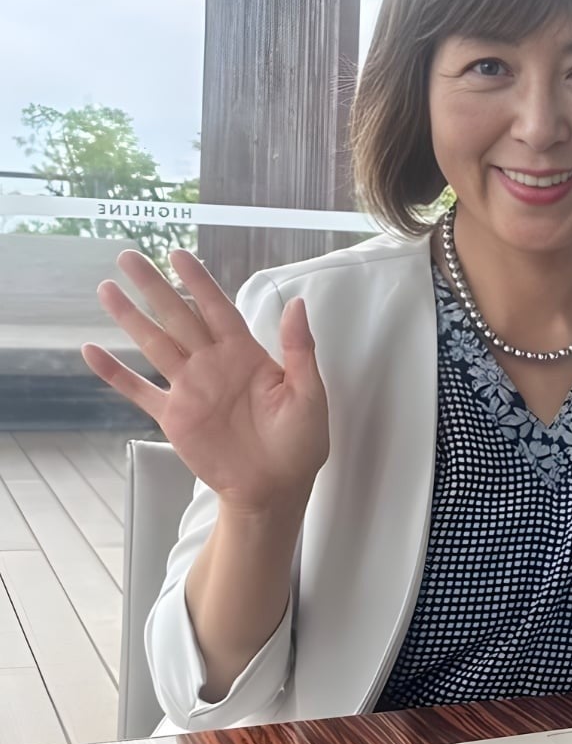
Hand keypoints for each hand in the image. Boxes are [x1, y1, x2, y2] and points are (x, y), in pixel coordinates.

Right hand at [82, 249, 329, 515]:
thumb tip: (297, 304)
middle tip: (129, 256)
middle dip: (154, 286)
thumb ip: (300, 350)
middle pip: (178, 316)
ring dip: (130, 318)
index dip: (198, 281)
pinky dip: (115, 373)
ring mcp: (190, 388)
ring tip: (106, 289)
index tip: (178, 254)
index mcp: (245, 354)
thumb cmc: (299, 443)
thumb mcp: (308, 394)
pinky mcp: (174, 416)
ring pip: (154, 344)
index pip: (217, 308)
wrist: (274, 489)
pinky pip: (139, 390)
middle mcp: (213, 364)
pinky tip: (92, 351)